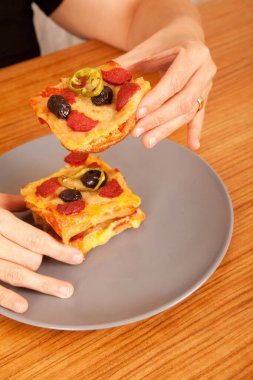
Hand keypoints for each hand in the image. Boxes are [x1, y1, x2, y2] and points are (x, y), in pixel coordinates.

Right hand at [0, 193, 83, 312]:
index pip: (34, 239)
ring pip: (15, 275)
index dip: (59, 250)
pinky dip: (7, 298)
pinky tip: (24, 304)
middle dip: (47, 263)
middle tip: (67, 262)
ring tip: (62, 291)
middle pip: (28, 259)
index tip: (77, 257)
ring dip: (42, 285)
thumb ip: (12, 203)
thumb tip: (35, 204)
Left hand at [121, 40, 216, 149]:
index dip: (157, 99)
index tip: (138, 113)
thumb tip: (101, 76)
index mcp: (193, 53)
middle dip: (159, 120)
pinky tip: (192, 145)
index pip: (175, 81)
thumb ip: (127, 63)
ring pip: (188, 112)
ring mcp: (207, 86)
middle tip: (138, 133)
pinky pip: (199, 116)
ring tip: (148, 141)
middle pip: (183, 101)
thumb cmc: (164, 42)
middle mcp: (205, 71)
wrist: (184, 35)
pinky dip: (194, 131)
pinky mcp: (204, 97)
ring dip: (167, 129)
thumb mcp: (146, 48)